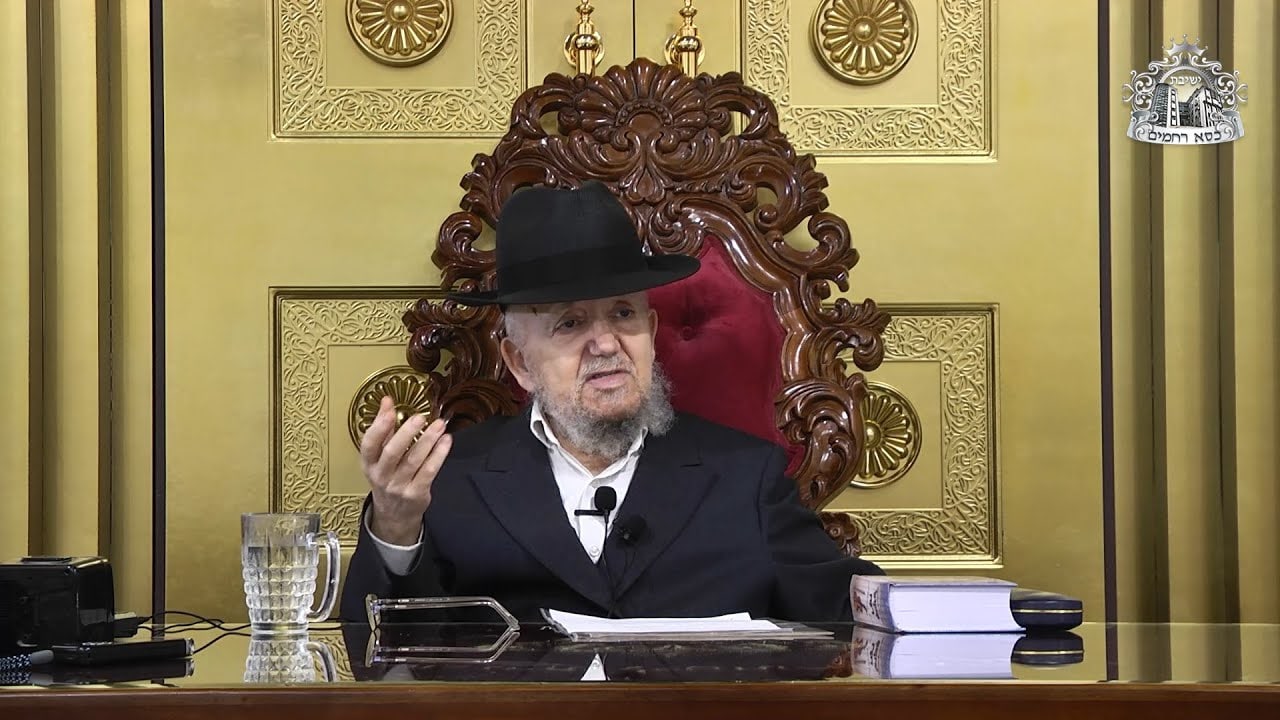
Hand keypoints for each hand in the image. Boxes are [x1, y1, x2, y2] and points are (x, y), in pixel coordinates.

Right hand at [360, 396, 452, 544]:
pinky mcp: (416, 493)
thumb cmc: (387, 478)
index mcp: (369, 464)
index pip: (369, 444)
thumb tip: (386, 401)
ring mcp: (399, 486)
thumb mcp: (378, 456)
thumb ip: (383, 427)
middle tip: (420, 417)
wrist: (394, 514)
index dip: (379, 427)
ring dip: (428, 440)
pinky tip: (446, 441)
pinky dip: (439, 455)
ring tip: (439, 424)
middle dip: (407, 433)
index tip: (391, 410)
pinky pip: (429, 471)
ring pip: (414, 460)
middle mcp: (382, 476)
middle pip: (392, 452)